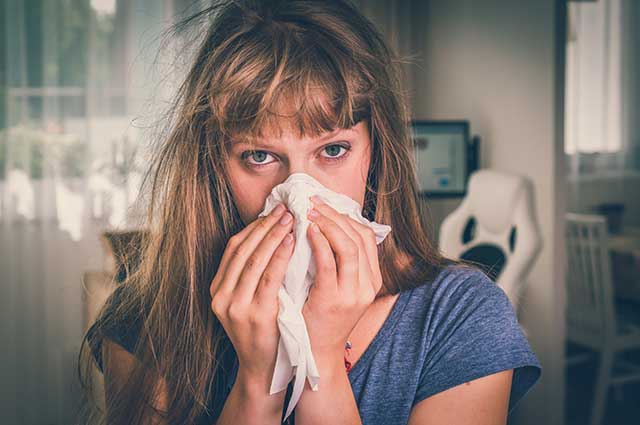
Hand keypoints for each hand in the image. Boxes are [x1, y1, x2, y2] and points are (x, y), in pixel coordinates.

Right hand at [209, 203, 295, 386]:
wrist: (263, 371)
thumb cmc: (263, 332)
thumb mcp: (248, 302)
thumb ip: (252, 276)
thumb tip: (271, 238)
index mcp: (218, 290)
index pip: (234, 248)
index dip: (254, 227)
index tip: (272, 211)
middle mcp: (221, 296)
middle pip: (243, 250)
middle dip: (265, 225)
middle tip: (285, 208)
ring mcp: (235, 306)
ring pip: (254, 260)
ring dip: (273, 235)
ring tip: (290, 219)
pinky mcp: (254, 314)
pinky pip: (268, 277)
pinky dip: (280, 256)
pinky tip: (292, 242)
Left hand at [302, 195, 383, 361]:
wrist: (316, 354)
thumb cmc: (322, 318)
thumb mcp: (340, 288)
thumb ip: (340, 263)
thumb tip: (327, 228)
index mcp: (372, 280)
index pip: (367, 237)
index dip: (347, 216)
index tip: (325, 204)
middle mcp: (368, 285)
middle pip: (359, 237)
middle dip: (335, 215)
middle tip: (313, 201)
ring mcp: (353, 294)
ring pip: (349, 246)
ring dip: (327, 223)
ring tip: (309, 211)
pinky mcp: (333, 300)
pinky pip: (328, 263)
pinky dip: (319, 242)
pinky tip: (306, 231)